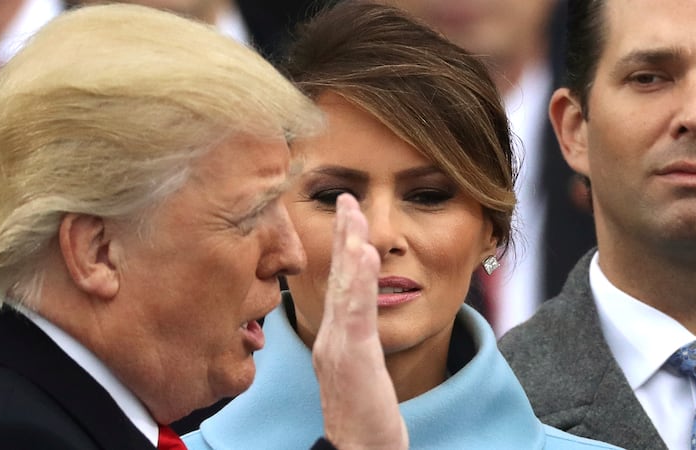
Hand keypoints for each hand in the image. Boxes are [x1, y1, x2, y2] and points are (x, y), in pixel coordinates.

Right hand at [312, 193, 408, 449]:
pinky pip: (357, 313)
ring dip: (349, 246)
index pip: (338, 285)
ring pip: (345, 288)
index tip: (346, 216)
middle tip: (346, 198)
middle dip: (342, 235)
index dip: (341, 249)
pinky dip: (359, 280)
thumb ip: (355, 346)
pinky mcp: (355, 360)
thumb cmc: (361, 421)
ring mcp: (340, 348)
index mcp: (334, 340)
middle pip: (338, 277)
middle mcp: (332, 338)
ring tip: (354, 213)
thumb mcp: (357, 376)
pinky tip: (364, 253)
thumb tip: (357, 327)